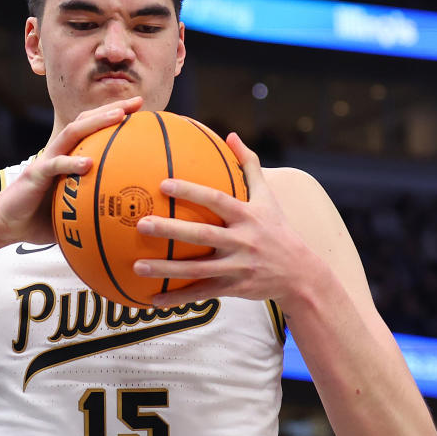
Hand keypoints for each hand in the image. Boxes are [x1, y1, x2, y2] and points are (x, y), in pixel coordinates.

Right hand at [0, 96, 143, 244]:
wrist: (6, 225)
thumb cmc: (41, 219)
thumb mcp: (74, 212)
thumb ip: (96, 208)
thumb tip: (128, 221)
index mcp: (68, 157)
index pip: (93, 129)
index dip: (115, 118)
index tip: (142, 112)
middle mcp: (58, 152)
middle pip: (86, 121)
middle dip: (112, 109)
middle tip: (137, 103)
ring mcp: (46, 160)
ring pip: (72, 133)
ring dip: (96, 122)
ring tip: (119, 117)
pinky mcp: (35, 174)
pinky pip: (55, 165)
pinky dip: (72, 163)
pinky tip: (88, 164)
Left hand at [132, 132, 311, 306]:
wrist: (300, 274)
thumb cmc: (277, 230)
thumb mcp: (268, 197)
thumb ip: (249, 165)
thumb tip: (231, 134)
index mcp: (247, 216)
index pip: (216, 201)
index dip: (191, 191)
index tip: (163, 184)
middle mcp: (242, 241)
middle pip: (202, 235)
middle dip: (171, 230)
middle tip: (142, 224)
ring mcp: (237, 267)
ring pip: (197, 270)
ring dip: (166, 270)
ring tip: (136, 266)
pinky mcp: (233, 289)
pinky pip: (201, 294)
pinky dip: (177, 298)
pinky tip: (152, 300)